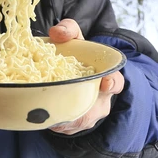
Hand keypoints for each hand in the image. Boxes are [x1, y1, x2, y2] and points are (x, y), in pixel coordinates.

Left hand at [47, 19, 124, 134]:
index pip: (116, 82)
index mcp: (106, 78)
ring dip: (61, 116)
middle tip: (64, 107)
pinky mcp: (73, 127)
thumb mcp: (74, 39)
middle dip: (79, 108)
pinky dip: (52, 122)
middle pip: (92, 109)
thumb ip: (69, 30)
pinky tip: (41, 115)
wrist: (68, 78)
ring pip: (75, 121)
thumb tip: (57, 33)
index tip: (106, 83)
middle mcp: (100, 100)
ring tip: (45, 109)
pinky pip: (63, 127)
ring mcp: (88, 116)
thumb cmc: (74, 57)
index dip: (112, 83)